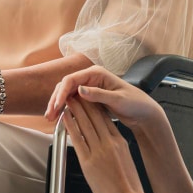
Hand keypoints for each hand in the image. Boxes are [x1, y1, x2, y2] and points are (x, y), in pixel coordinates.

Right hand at [45, 66, 168, 135]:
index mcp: (96, 73)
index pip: (71, 80)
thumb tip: (80, 90)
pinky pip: (72, 102)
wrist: (143, 111)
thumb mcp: (117, 99)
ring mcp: (89, 87)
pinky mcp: (89, 97)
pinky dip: (65, 110)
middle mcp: (90, 78)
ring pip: (66, 94)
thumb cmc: (134, 103)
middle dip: (55, 100)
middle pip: (65, 86)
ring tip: (51, 119)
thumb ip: (99, 94)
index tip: (56, 106)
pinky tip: (60, 119)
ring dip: (57, 106)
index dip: (61, 93)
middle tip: (49, 115)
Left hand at [62, 96, 149, 192]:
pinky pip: (77, 139)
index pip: (105, 118)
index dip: (95, 106)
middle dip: (84, 103)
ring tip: (68, 99)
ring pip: (84, 124)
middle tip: (75, 92)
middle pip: (94, 117)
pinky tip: (65, 118)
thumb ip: (116, 148)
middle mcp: (108, 143)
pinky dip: (70, 126)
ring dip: (75, 110)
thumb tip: (109, 143)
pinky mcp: (88, 162)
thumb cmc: (128, 187)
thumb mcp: (126, 160)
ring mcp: (98, 151)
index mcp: (119, 142)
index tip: (89, 98)